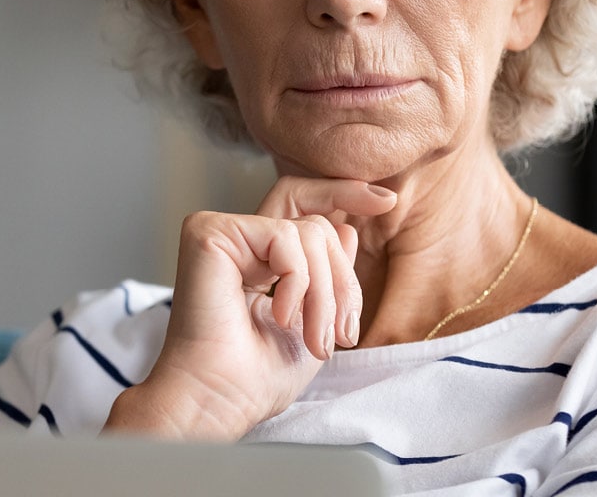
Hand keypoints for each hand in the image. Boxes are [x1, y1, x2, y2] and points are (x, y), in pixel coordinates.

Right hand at [103, 176, 397, 440]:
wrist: (220, 401)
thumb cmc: (256, 378)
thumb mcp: (315, 322)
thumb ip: (329, 275)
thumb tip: (347, 228)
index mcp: (258, 258)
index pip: (303, 206)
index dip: (344, 194)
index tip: (387, 201)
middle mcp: (238, 240)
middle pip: (317, 223)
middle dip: (342, 280)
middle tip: (342, 333)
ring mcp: (222, 233)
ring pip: (310, 232)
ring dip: (325, 294)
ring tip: (314, 338)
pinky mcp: (210, 233)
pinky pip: (285, 237)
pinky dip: (298, 281)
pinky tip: (280, 316)